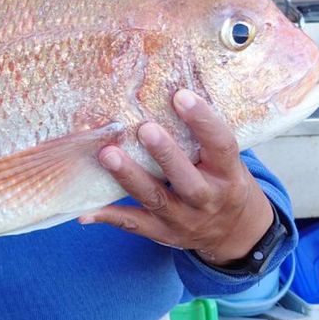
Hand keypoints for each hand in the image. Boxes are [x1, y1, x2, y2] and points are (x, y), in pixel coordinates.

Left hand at [80, 89, 273, 265]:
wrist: (235, 232)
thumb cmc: (222, 181)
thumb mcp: (224, 161)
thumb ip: (203, 135)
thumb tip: (171, 86)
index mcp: (228, 174)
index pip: (221, 145)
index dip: (203, 121)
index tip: (181, 95)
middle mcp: (208, 199)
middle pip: (186, 179)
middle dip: (165, 154)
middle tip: (144, 128)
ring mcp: (185, 219)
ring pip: (155, 199)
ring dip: (129, 177)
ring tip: (107, 154)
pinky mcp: (163, 233)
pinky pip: (133, 225)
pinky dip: (108, 216)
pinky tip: (84, 210)